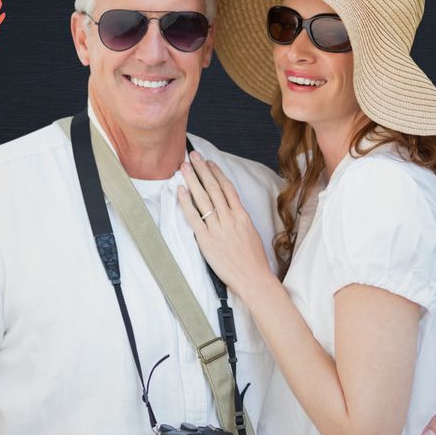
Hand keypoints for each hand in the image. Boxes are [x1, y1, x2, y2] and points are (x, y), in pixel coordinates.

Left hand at [177, 151, 271, 293]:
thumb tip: (232, 211)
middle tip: (193, 156)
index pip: (228, 188)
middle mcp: (230, 218)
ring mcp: (217, 228)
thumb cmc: (254, 261)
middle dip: (202, 170)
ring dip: (193, 180)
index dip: (217, 173)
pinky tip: (181, 191)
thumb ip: (240, 220)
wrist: (253, 278)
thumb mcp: (252, 234)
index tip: (210, 163)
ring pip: (203, 198)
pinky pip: (194, 217)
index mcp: (242, 216)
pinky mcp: (206, 240)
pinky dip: (186, 203)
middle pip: (214, 188)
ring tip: (184, 167)